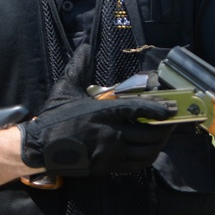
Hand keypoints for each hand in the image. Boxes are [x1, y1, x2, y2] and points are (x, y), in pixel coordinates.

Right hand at [20, 44, 174, 175]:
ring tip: (165, 135)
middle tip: (173, 120)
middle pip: (148, 132)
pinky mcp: (108, 167)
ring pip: (146, 151)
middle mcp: (110, 133)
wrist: (41, 147)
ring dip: (159, 143)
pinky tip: (151, 150)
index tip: (172, 107)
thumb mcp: (66, 88)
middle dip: (165, 127)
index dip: (158, 108)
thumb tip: (85, 48)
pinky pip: (136, 164)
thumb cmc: (54, 117)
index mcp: (103, 112)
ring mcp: (110, 153)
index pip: (138, 109)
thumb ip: (79, 68)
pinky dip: (148, 157)